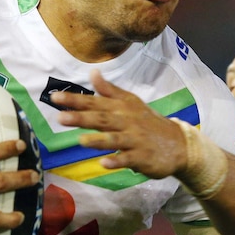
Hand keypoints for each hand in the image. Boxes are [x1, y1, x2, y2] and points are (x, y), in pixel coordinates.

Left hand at [53, 70, 187, 178]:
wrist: (179, 144)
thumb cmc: (149, 123)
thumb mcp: (131, 103)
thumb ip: (110, 90)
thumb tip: (92, 72)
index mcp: (122, 108)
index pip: (96, 102)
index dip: (75, 100)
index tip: (55, 98)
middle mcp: (127, 121)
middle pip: (102, 119)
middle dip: (82, 117)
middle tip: (60, 118)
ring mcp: (135, 140)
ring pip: (115, 139)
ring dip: (99, 140)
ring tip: (81, 140)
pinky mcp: (143, 157)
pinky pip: (128, 159)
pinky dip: (117, 161)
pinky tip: (104, 163)